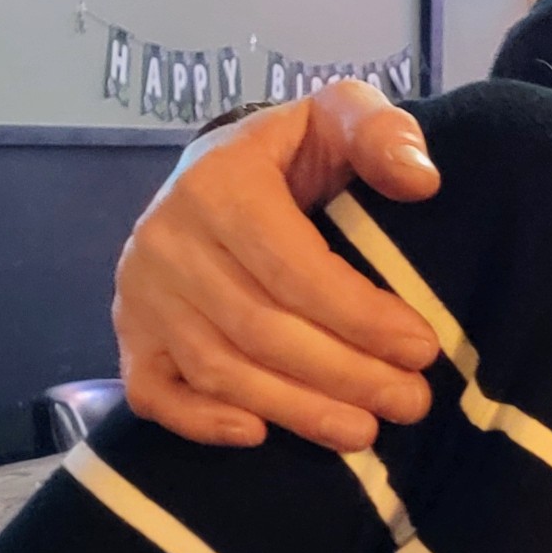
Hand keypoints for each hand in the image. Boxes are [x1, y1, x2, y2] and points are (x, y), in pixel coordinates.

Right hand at [114, 81, 445, 450]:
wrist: (223, 170)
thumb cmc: (296, 153)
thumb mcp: (341, 117)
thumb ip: (382, 133)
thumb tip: (421, 179)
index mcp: (220, 182)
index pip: (293, 268)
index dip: (360, 316)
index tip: (422, 348)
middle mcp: (167, 239)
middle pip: (260, 328)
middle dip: (344, 374)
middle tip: (411, 402)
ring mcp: (140, 291)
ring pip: (218, 368)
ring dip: (295, 409)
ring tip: (365, 432)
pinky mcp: (130, 333)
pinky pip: (153, 392)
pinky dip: (200, 422)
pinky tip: (258, 435)